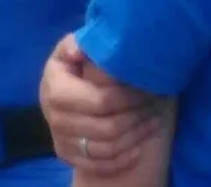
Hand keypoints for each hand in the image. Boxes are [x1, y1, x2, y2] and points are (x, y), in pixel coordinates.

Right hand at [40, 34, 165, 176]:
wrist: (60, 88)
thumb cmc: (73, 63)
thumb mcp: (72, 47)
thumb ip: (78, 44)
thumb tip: (79, 49)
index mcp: (56, 89)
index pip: (101, 101)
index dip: (128, 98)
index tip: (148, 88)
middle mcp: (55, 118)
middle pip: (107, 128)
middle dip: (136, 118)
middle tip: (155, 105)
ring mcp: (61, 140)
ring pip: (106, 149)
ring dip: (135, 137)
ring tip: (154, 121)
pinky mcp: (68, 156)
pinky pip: (100, 166)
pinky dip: (123, 158)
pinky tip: (140, 144)